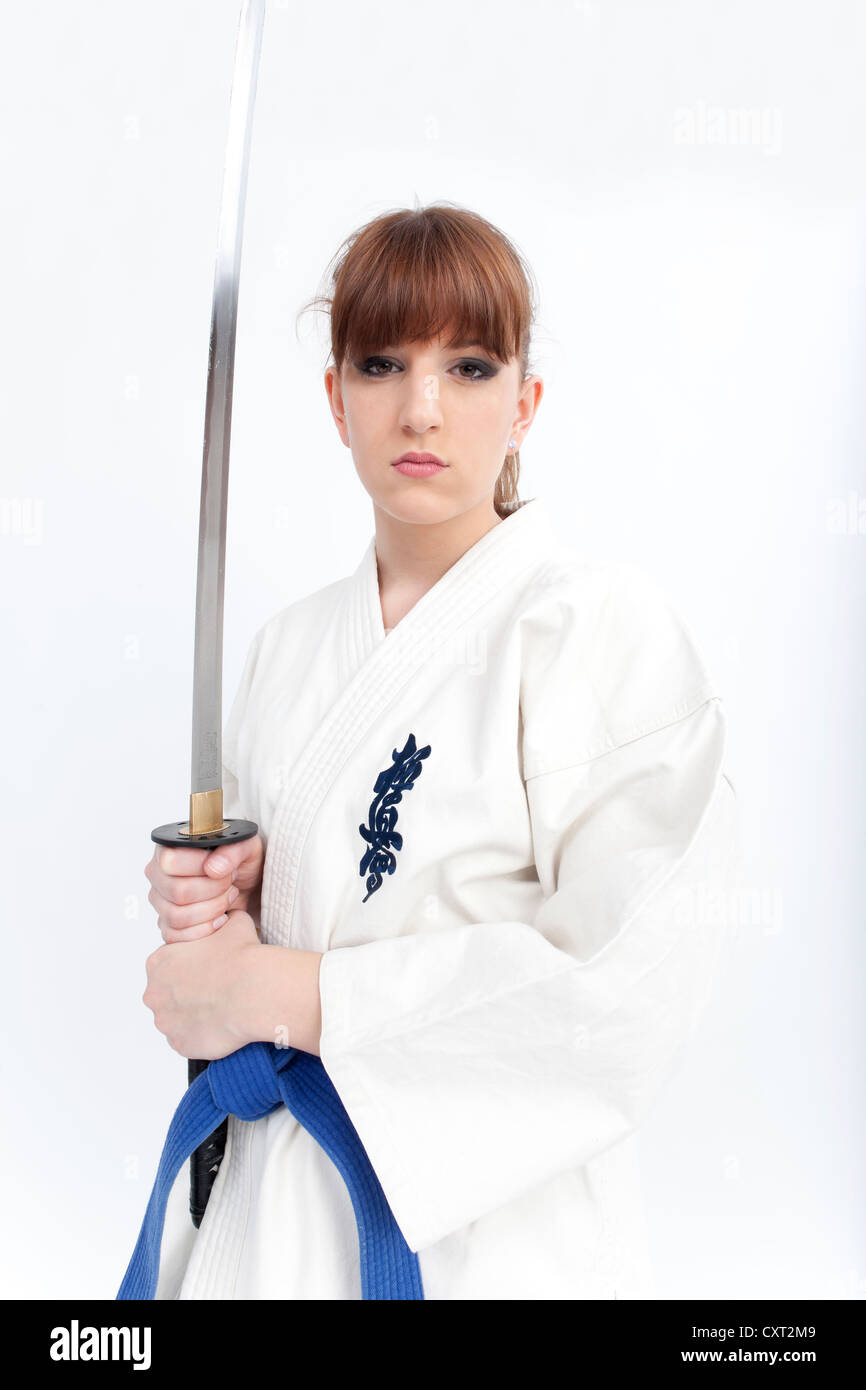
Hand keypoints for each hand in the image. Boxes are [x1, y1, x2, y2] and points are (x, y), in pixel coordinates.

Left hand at [142, 909, 262, 1058]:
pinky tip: (221, 1024)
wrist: (254, 991)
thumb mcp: (233, 922)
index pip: (169, 964)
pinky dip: (201, 1034)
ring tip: (222, 1008)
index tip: (211, 967)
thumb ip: (223, 918)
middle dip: (189, 992)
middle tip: (217, 989)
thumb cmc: (242, 956)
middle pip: (168, 993)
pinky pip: (188, 1040)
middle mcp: (154, 993)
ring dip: (194, 1014)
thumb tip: (229, 913)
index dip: (192, 965)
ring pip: (176, 1019)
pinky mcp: (180, 1045)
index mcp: (158, 962)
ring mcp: (165, 1022)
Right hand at [145, 834, 264, 942]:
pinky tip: (221, 918)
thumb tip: (213, 868)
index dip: (200, 867)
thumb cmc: (240, 860)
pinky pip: (176, 935)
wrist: (247, 883)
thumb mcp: (246, 847)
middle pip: (177, 891)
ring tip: (227, 897)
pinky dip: (205, 929)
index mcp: (169, 848)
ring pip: (177, 915)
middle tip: (230, 884)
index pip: (170, 861)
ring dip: (211, 909)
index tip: (224, 868)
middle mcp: (158, 874)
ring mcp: (160, 901)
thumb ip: (232, 851)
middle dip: (213, 890)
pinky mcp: (167, 924)